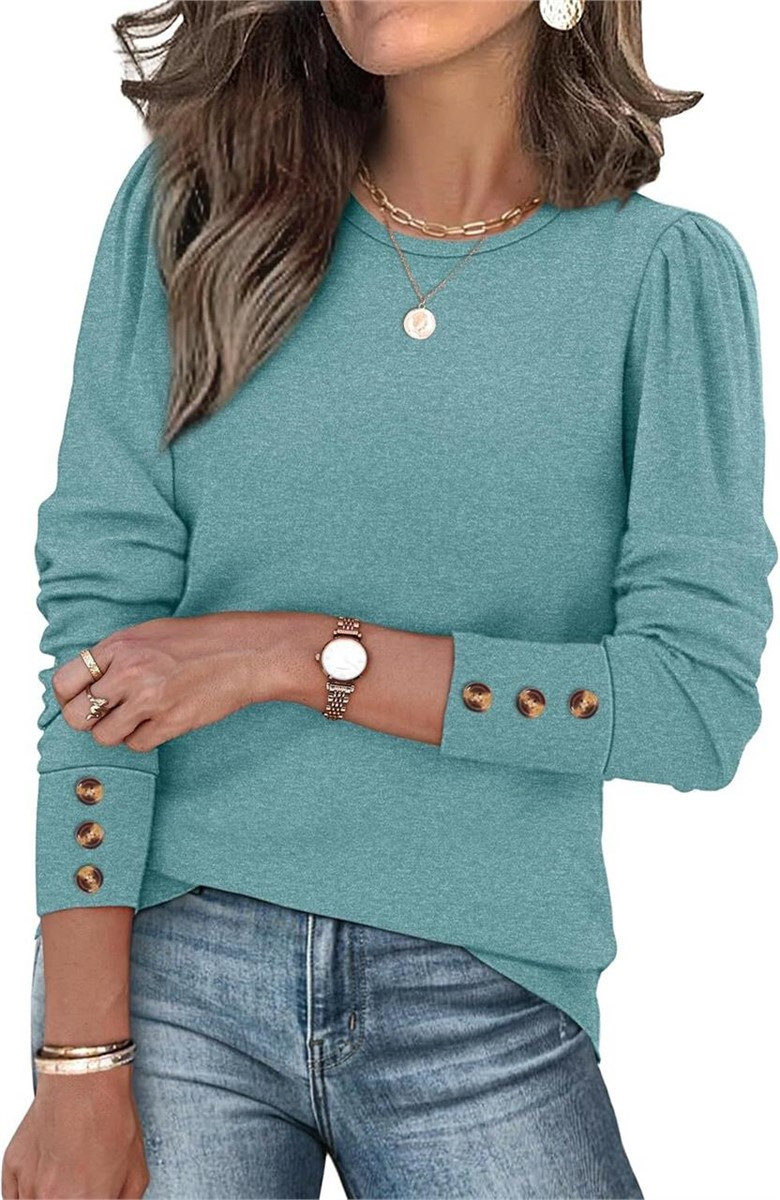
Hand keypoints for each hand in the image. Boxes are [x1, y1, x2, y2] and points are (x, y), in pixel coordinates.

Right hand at [2, 1068, 147, 1198]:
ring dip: (49, 1196)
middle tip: (79, 1187)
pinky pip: (14, 1197)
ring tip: (64, 1179)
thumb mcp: (137, 1171)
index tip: (93, 1196)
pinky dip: (28, 1194)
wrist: (84, 1081)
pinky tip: (45, 1178)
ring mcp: (30, 1189)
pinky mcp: (11, 1170)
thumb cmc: (110, 1117)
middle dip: (72, 1198)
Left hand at [50, 611, 302, 752]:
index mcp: (119, 646)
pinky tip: (158, 722)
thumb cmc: (201, 640)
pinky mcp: (171, 722)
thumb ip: (115, 655)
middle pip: (78, 716)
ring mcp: (150, 699)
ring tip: (135, 719)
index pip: (64, 682)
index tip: (78, 700)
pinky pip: (137, 744)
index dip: (68, 697)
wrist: (246, 652)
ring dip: (116, 732)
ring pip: (105, 736)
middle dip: (87, 720)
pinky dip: (143, 738)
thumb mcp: (149, 634)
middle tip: (103, 716)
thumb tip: (88, 681)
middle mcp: (129, 672)